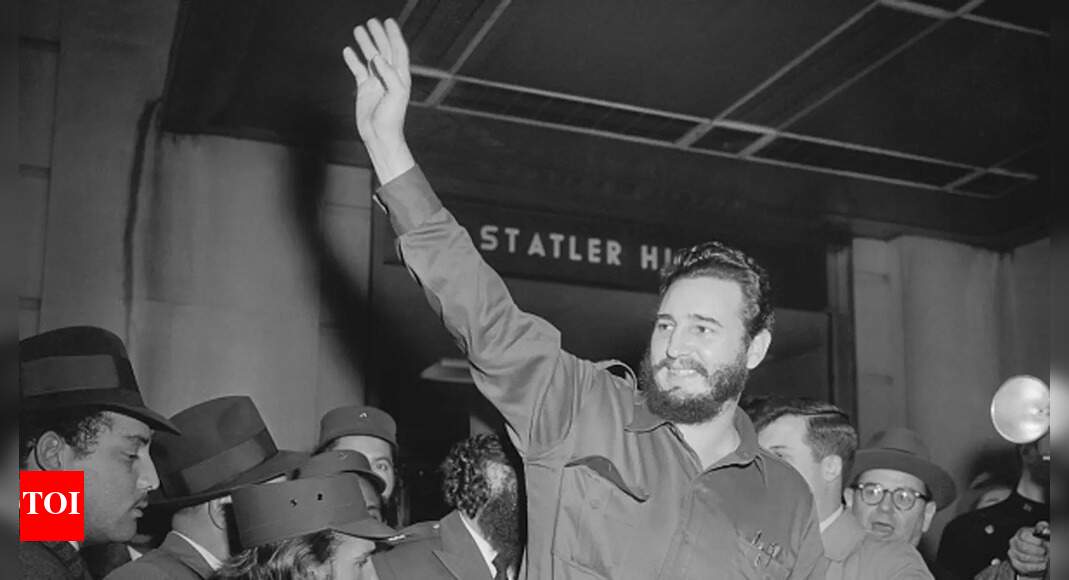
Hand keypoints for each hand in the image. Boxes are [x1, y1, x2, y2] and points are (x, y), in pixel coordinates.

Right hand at [342, 18, 414, 182]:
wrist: (380, 136)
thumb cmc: (392, 118)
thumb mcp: (396, 95)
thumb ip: (389, 74)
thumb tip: (377, 57)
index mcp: (400, 76)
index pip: (398, 51)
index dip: (394, 35)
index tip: (388, 22)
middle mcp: (389, 76)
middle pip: (384, 50)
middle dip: (378, 35)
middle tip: (371, 22)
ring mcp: (376, 82)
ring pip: (370, 58)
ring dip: (365, 44)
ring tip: (358, 30)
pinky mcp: (365, 89)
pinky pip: (358, 70)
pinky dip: (353, 60)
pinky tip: (348, 51)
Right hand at [1007, 522, 1047, 576]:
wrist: (1035, 555)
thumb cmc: (1038, 544)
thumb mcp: (1041, 534)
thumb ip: (1042, 528)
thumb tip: (1044, 526)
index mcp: (1021, 533)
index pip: (1024, 536)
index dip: (1036, 541)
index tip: (1043, 543)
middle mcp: (1014, 542)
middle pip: (1022, 547)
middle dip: (1036, 551)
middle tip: (1045, 552)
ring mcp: (1013, 552)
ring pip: (1023, 557)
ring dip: (1037, 559)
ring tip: (1045, 559)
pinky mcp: (1015, 563)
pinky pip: (1024, 566)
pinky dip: (1035, 567)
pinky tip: (1043, 565)